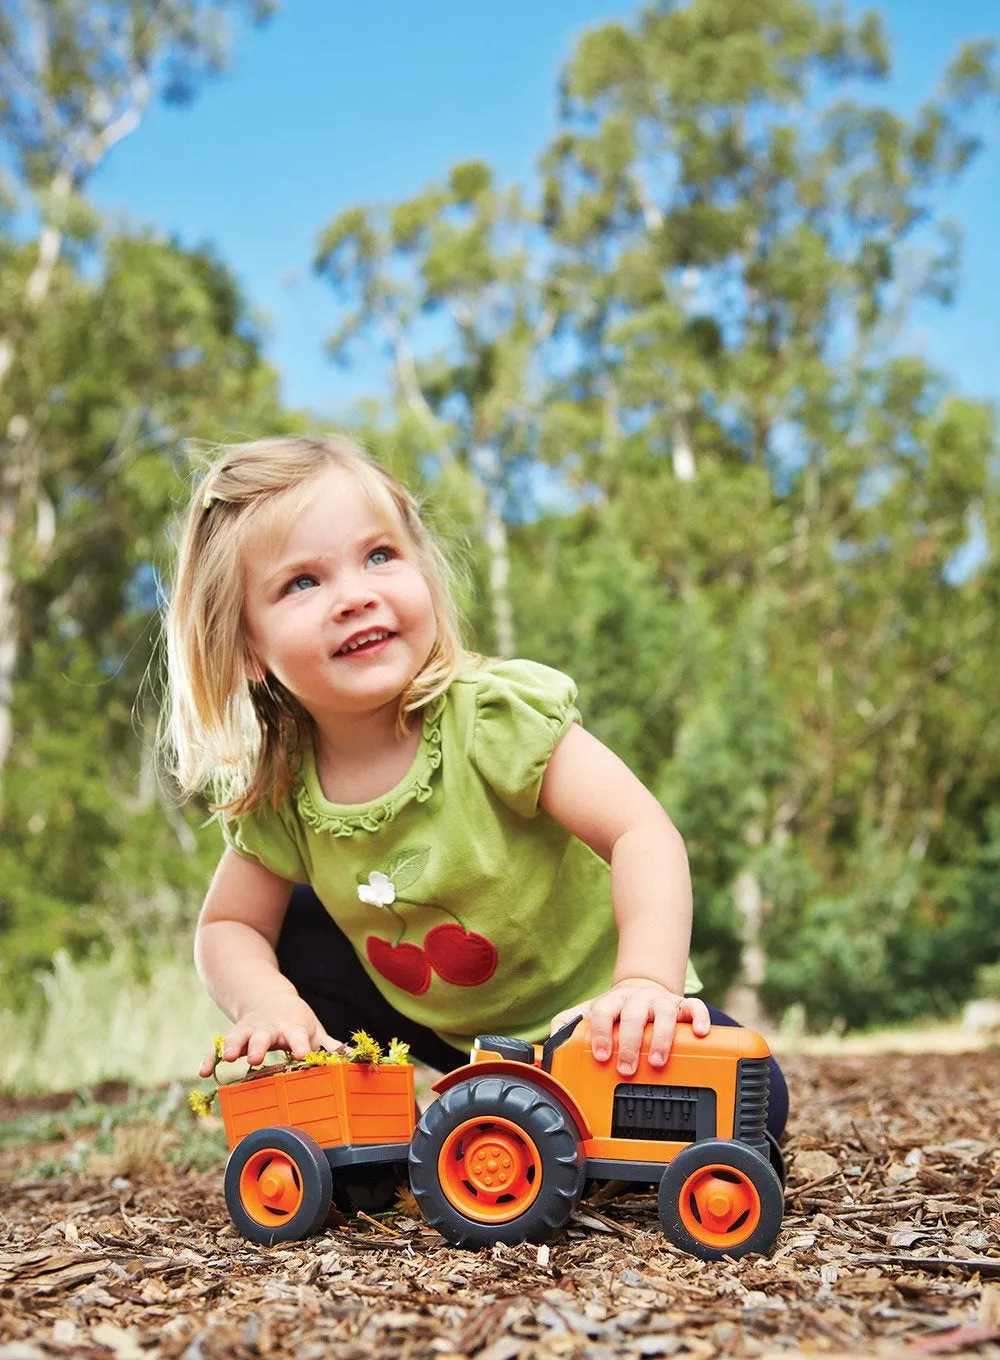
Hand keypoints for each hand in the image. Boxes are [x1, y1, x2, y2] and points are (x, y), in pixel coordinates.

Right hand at [199, 992, 342, 1077]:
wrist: (268, 998)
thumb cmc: (297, 1022)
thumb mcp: (314, 1030)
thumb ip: (329, 1046)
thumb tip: (352, 1058)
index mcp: (292, 1028)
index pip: (297, 1037)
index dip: (299, 1045)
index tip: (301, 1055)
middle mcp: (269, 1029)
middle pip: (265, 1035)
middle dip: (260, 1046)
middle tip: (256, 1058)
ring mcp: (249, 1031)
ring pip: (240, 1037)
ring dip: (234, 1046)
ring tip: (228, 1058)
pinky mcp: (233, 1036)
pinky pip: (218, 1047)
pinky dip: (210, 1058)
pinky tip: (204, 1071)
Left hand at [550, 978, 710, 1075]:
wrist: (641, 988)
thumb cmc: (615, 1010)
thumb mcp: (589, 1013)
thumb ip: (569, 1025)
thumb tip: (551, 1042)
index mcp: (611, 1002)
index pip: (602, 1011)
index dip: (601, 1032)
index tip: (602, 1055)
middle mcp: (636, 999)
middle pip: (632, 1014)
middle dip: (629, 1042)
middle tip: (626, 1068)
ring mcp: (660, 1001)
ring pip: (663, 1012)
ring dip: (660, 1036)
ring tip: (656, 1060)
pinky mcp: (681, 1004)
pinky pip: (694, 1006)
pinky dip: (699, 1018)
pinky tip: (700, 1034)